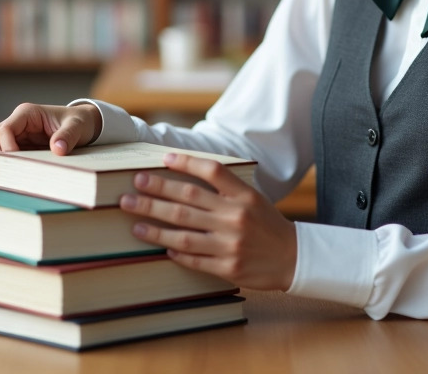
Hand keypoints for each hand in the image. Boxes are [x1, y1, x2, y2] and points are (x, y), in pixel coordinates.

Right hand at [0, 103, 102, 172]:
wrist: (83, 125)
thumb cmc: (78, 122)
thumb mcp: (77, 126)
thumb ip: (68, 135)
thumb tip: (57, 149)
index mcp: (27, 114)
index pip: (5, 129)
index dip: (5, 147)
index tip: (16, 162)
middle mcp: (17, 124)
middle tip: (5, 172)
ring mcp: (16, 137)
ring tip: (5, 177)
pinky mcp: (18, 149)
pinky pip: (3, 159)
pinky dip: (4, 168)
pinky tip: (12, 178)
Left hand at [120, 153, 297, 290]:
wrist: (293, 258)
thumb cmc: (266, 224)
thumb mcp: (252, 198)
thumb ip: (225, 187)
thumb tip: (185, 173)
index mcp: (244, 196)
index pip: (212, 172)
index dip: (186, 163)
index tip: (163, 159)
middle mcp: (236, 217)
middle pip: (188, 201)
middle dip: (156, 193)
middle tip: (133, 187)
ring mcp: (231, 244)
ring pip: (184, 233)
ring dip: (155, 227)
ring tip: (135, 222)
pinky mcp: (228, 268)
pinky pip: (195, 259)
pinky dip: (176, 252)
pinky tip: (161, 247)